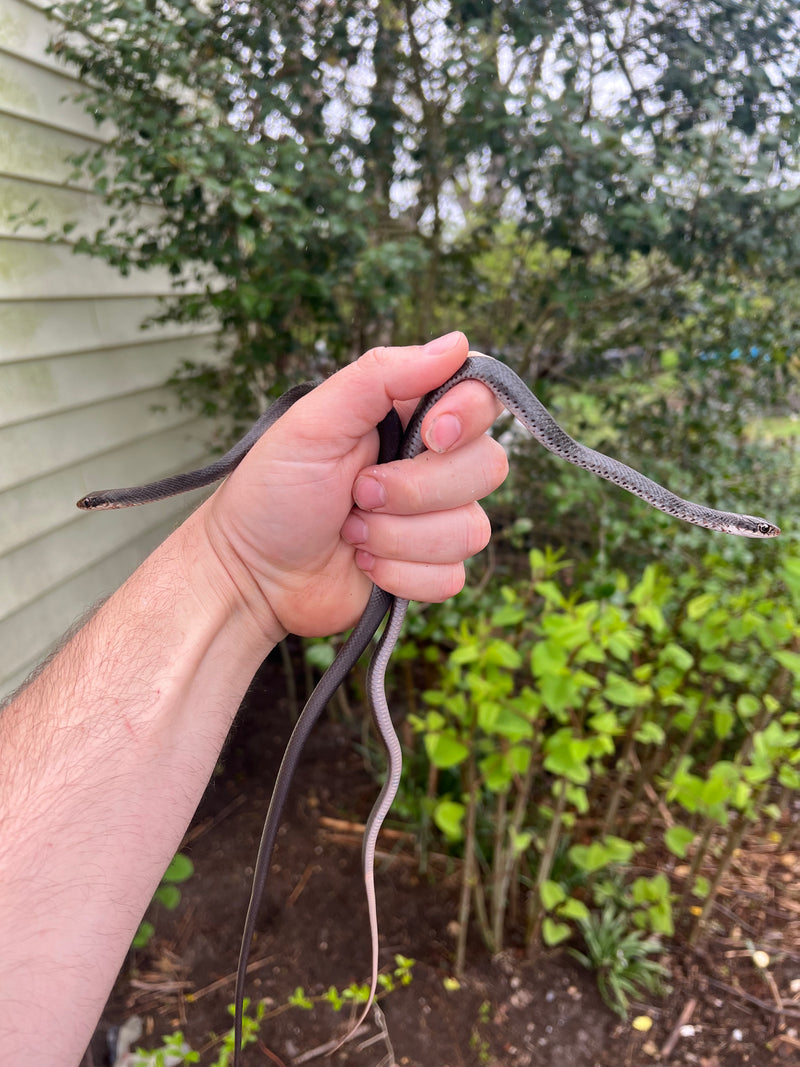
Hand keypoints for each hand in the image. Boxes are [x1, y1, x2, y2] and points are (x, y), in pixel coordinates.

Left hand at [201, 332, 507, 640]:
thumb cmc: (273, 491)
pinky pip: (452, 576)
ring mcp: (434, 520)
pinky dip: (400, 574)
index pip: (483, 400)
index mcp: (409, 417)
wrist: (250, 573)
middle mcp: (432, 465)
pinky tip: (363, 565)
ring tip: (350, 533)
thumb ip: (382, 374)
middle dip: (413, 491)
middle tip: (356, 494)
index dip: (467, 418)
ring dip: (397, 538)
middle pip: (487, 468)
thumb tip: (457, 343)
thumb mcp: (316, 421)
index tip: (430, 435)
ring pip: (471, 530)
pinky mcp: (429, 569)